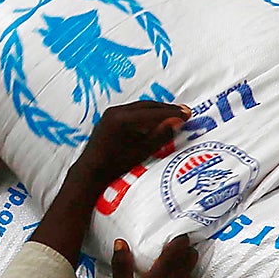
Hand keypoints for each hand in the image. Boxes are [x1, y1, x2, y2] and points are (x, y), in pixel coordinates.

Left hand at [74, 100, 189, 195]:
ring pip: (140, 107)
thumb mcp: (141, 152)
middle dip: (167, 109)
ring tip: (174, 114)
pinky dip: (146, 114)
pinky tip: (156, 119)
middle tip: (185, 112)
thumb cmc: (114, 166)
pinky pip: (133, 111)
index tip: (188, 114)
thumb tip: (177, 122)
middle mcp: (116, 111)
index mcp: (123, 119)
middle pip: (147, 106)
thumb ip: (159, 136)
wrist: (90, 172)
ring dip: (157, 110)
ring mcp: (111, 113)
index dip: (172, 113)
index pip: (153, 113)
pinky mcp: (110, 117)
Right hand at [113, 235, 198, 277]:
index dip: (179, 239)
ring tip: (171, 268)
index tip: (172, 237)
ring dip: (185, 265)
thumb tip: (121, 243)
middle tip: (172, 250)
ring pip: (192, 269)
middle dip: (184, 249)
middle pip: (192, 254)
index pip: (181, 246)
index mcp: (165, 272)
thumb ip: (122, 265)